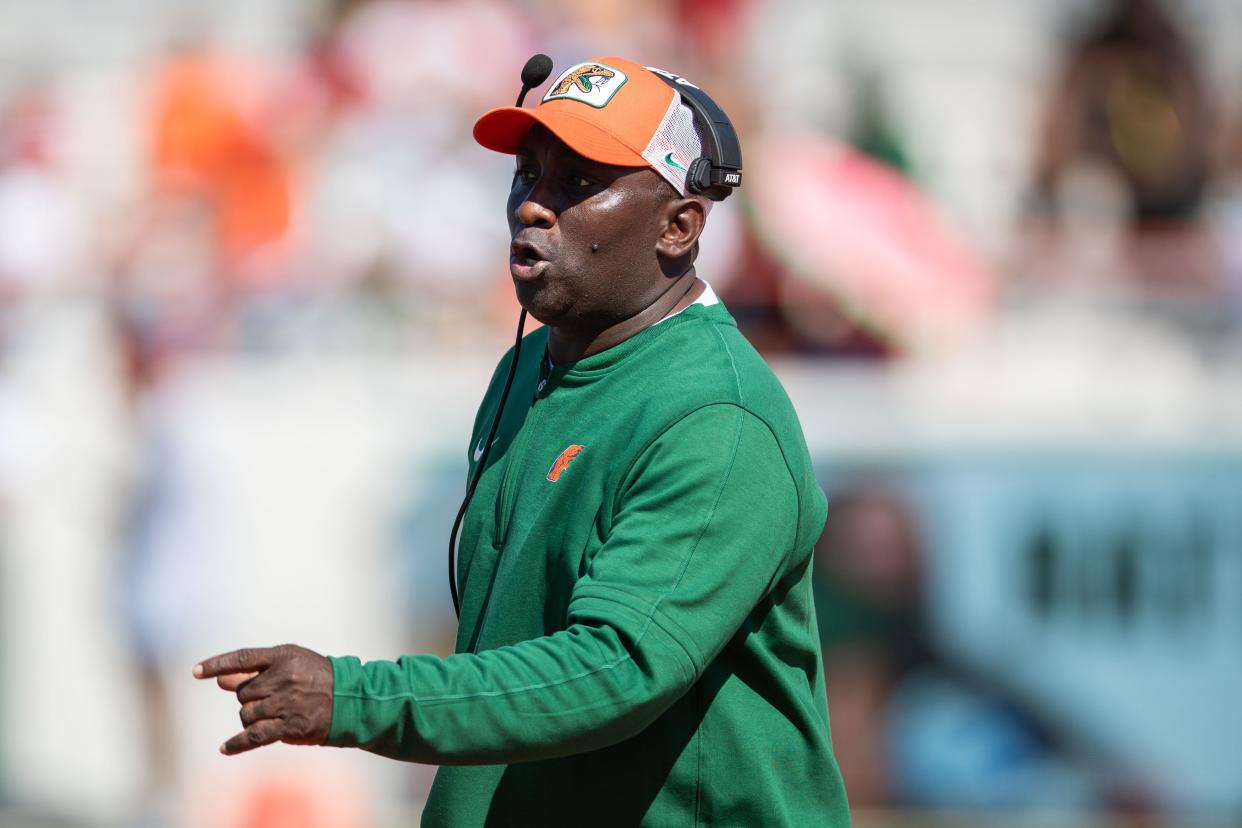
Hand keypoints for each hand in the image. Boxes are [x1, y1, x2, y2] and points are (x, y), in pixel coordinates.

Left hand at [193, 644, 333, 754]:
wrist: (349, 699)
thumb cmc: (316, 677)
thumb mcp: (291, 663)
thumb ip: (255, 670)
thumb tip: (220, 681)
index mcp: (283, 657)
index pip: (242, 658)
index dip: (217, 664)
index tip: (196, 672)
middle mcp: (283, 678)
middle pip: (243, 693)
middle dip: (249, 698)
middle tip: (270, 697)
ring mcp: (286, 703)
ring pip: (246, 714)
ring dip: (252, 717)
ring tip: (273, 713)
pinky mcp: (288, 726)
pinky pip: (253, 736)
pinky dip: (236, 743)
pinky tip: (224, 748)